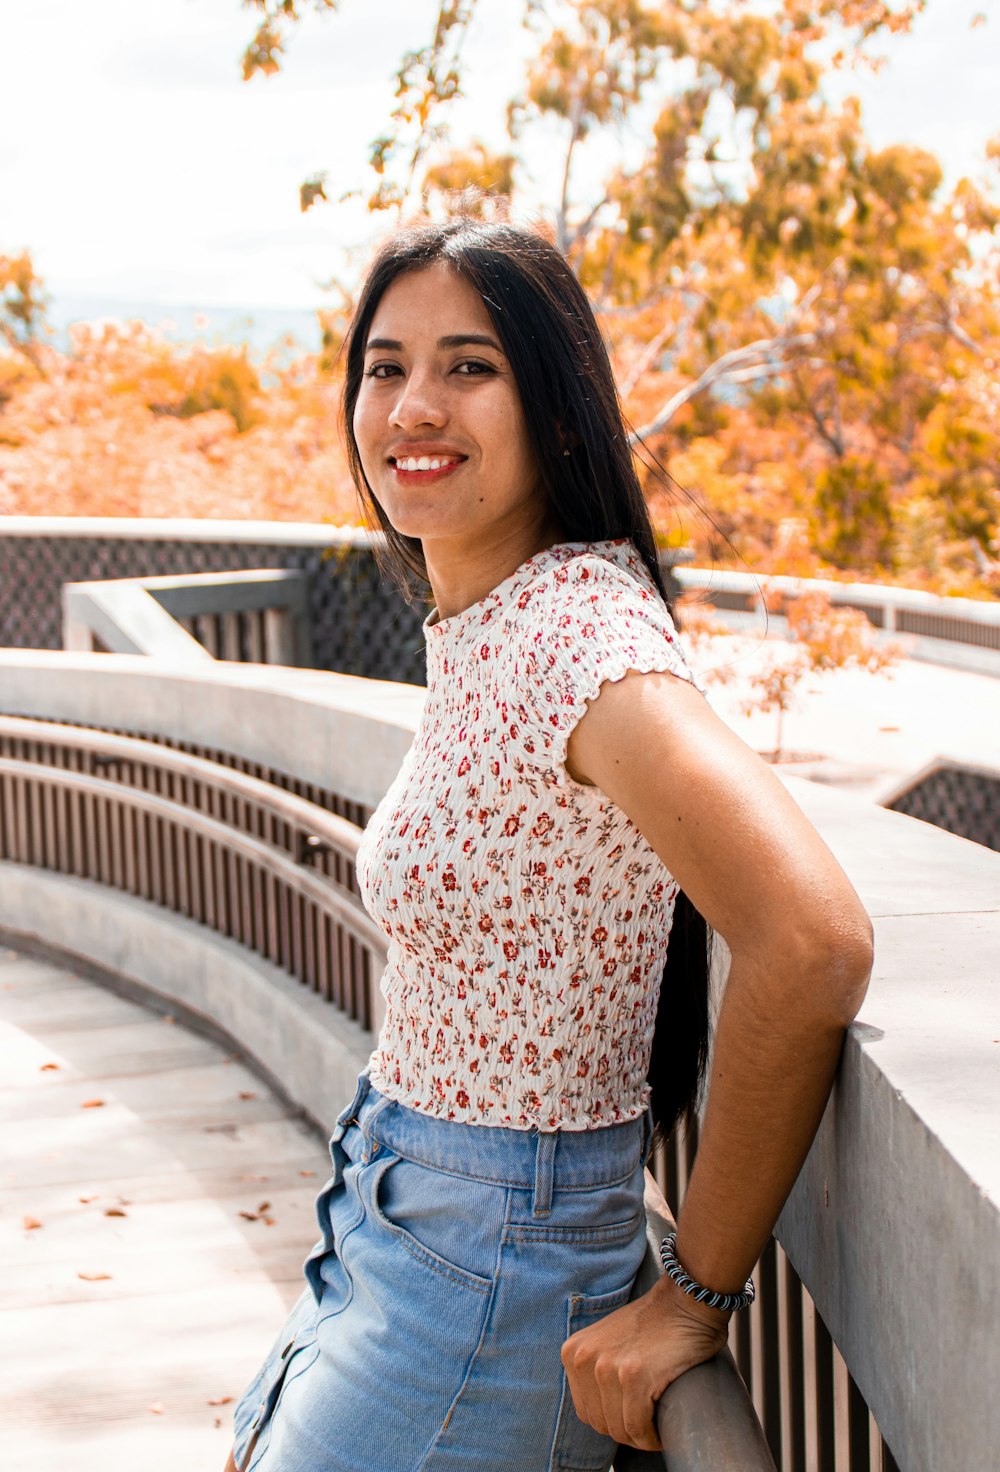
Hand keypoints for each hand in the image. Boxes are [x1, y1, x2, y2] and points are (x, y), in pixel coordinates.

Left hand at [560, 1272, 730, 1451]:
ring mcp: (607, 1367)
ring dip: (641, 1438)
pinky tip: (662, 1433)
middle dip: (627, 1431)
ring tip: (657, 1427)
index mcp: (573, 1352)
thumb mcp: (608, 1341)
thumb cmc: (654, 1325)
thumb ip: (595, 1368)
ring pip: (620, 1430)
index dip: (613, 1421)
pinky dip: (652, 1438)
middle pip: (600, 1423)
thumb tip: (598, 1411)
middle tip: (649, 1426)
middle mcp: (584, 1358)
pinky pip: (638, 1428)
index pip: (586, 1411)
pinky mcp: (634, 1376)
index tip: (634, 1419)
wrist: (685, 1301)